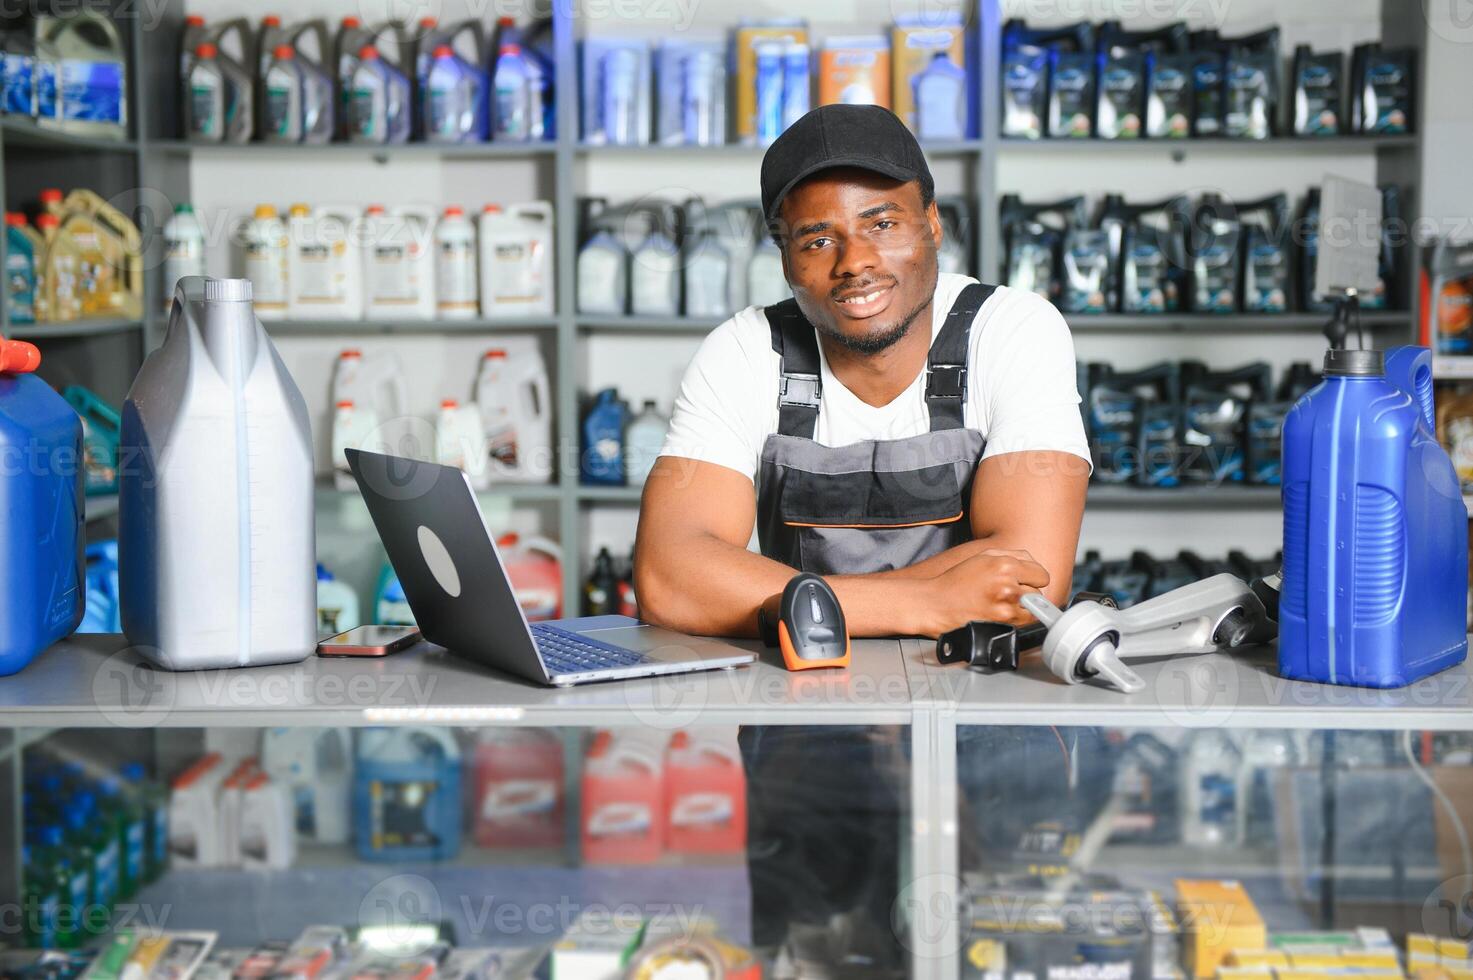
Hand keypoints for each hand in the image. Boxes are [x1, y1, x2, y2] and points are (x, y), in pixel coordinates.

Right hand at [921, 548, 1050, 635]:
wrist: (935, 604)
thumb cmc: (956, 581)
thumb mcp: (982, 557)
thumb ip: (1013, 556)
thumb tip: (1033, 564)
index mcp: (1005, 565)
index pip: (1042, 575)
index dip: (1032, 578)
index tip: (1024, 581)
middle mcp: (1008, 585)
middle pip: (1038, 593)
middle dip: (1026, 593)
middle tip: (1007, 592)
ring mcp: (1006, 606)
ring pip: (1032, 610)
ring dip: (1022, 608)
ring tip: (1001, 603)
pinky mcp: (1002, 623)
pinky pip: (1022, 622)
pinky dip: (1015, 619)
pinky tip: (998, 613)